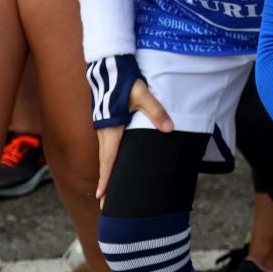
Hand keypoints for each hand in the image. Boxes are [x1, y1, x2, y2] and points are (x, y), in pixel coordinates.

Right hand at [96, 78, 173, 199]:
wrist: (108, 66)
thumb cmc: (123, 81)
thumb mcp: (142, 95)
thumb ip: (156, 111)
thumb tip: (170, 129)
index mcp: (111, 130)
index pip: (109, 160)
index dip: (106, 179)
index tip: (102, 197)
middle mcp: (105, 132)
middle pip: (105, 163)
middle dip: (106, 184)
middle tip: (105, 204)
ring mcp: (104, 128)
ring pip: (106, 155)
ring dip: (107, 172)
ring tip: (109, 190)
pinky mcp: (107, 122)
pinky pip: (108, 147)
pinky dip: (109, 160)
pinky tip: (114, 164)